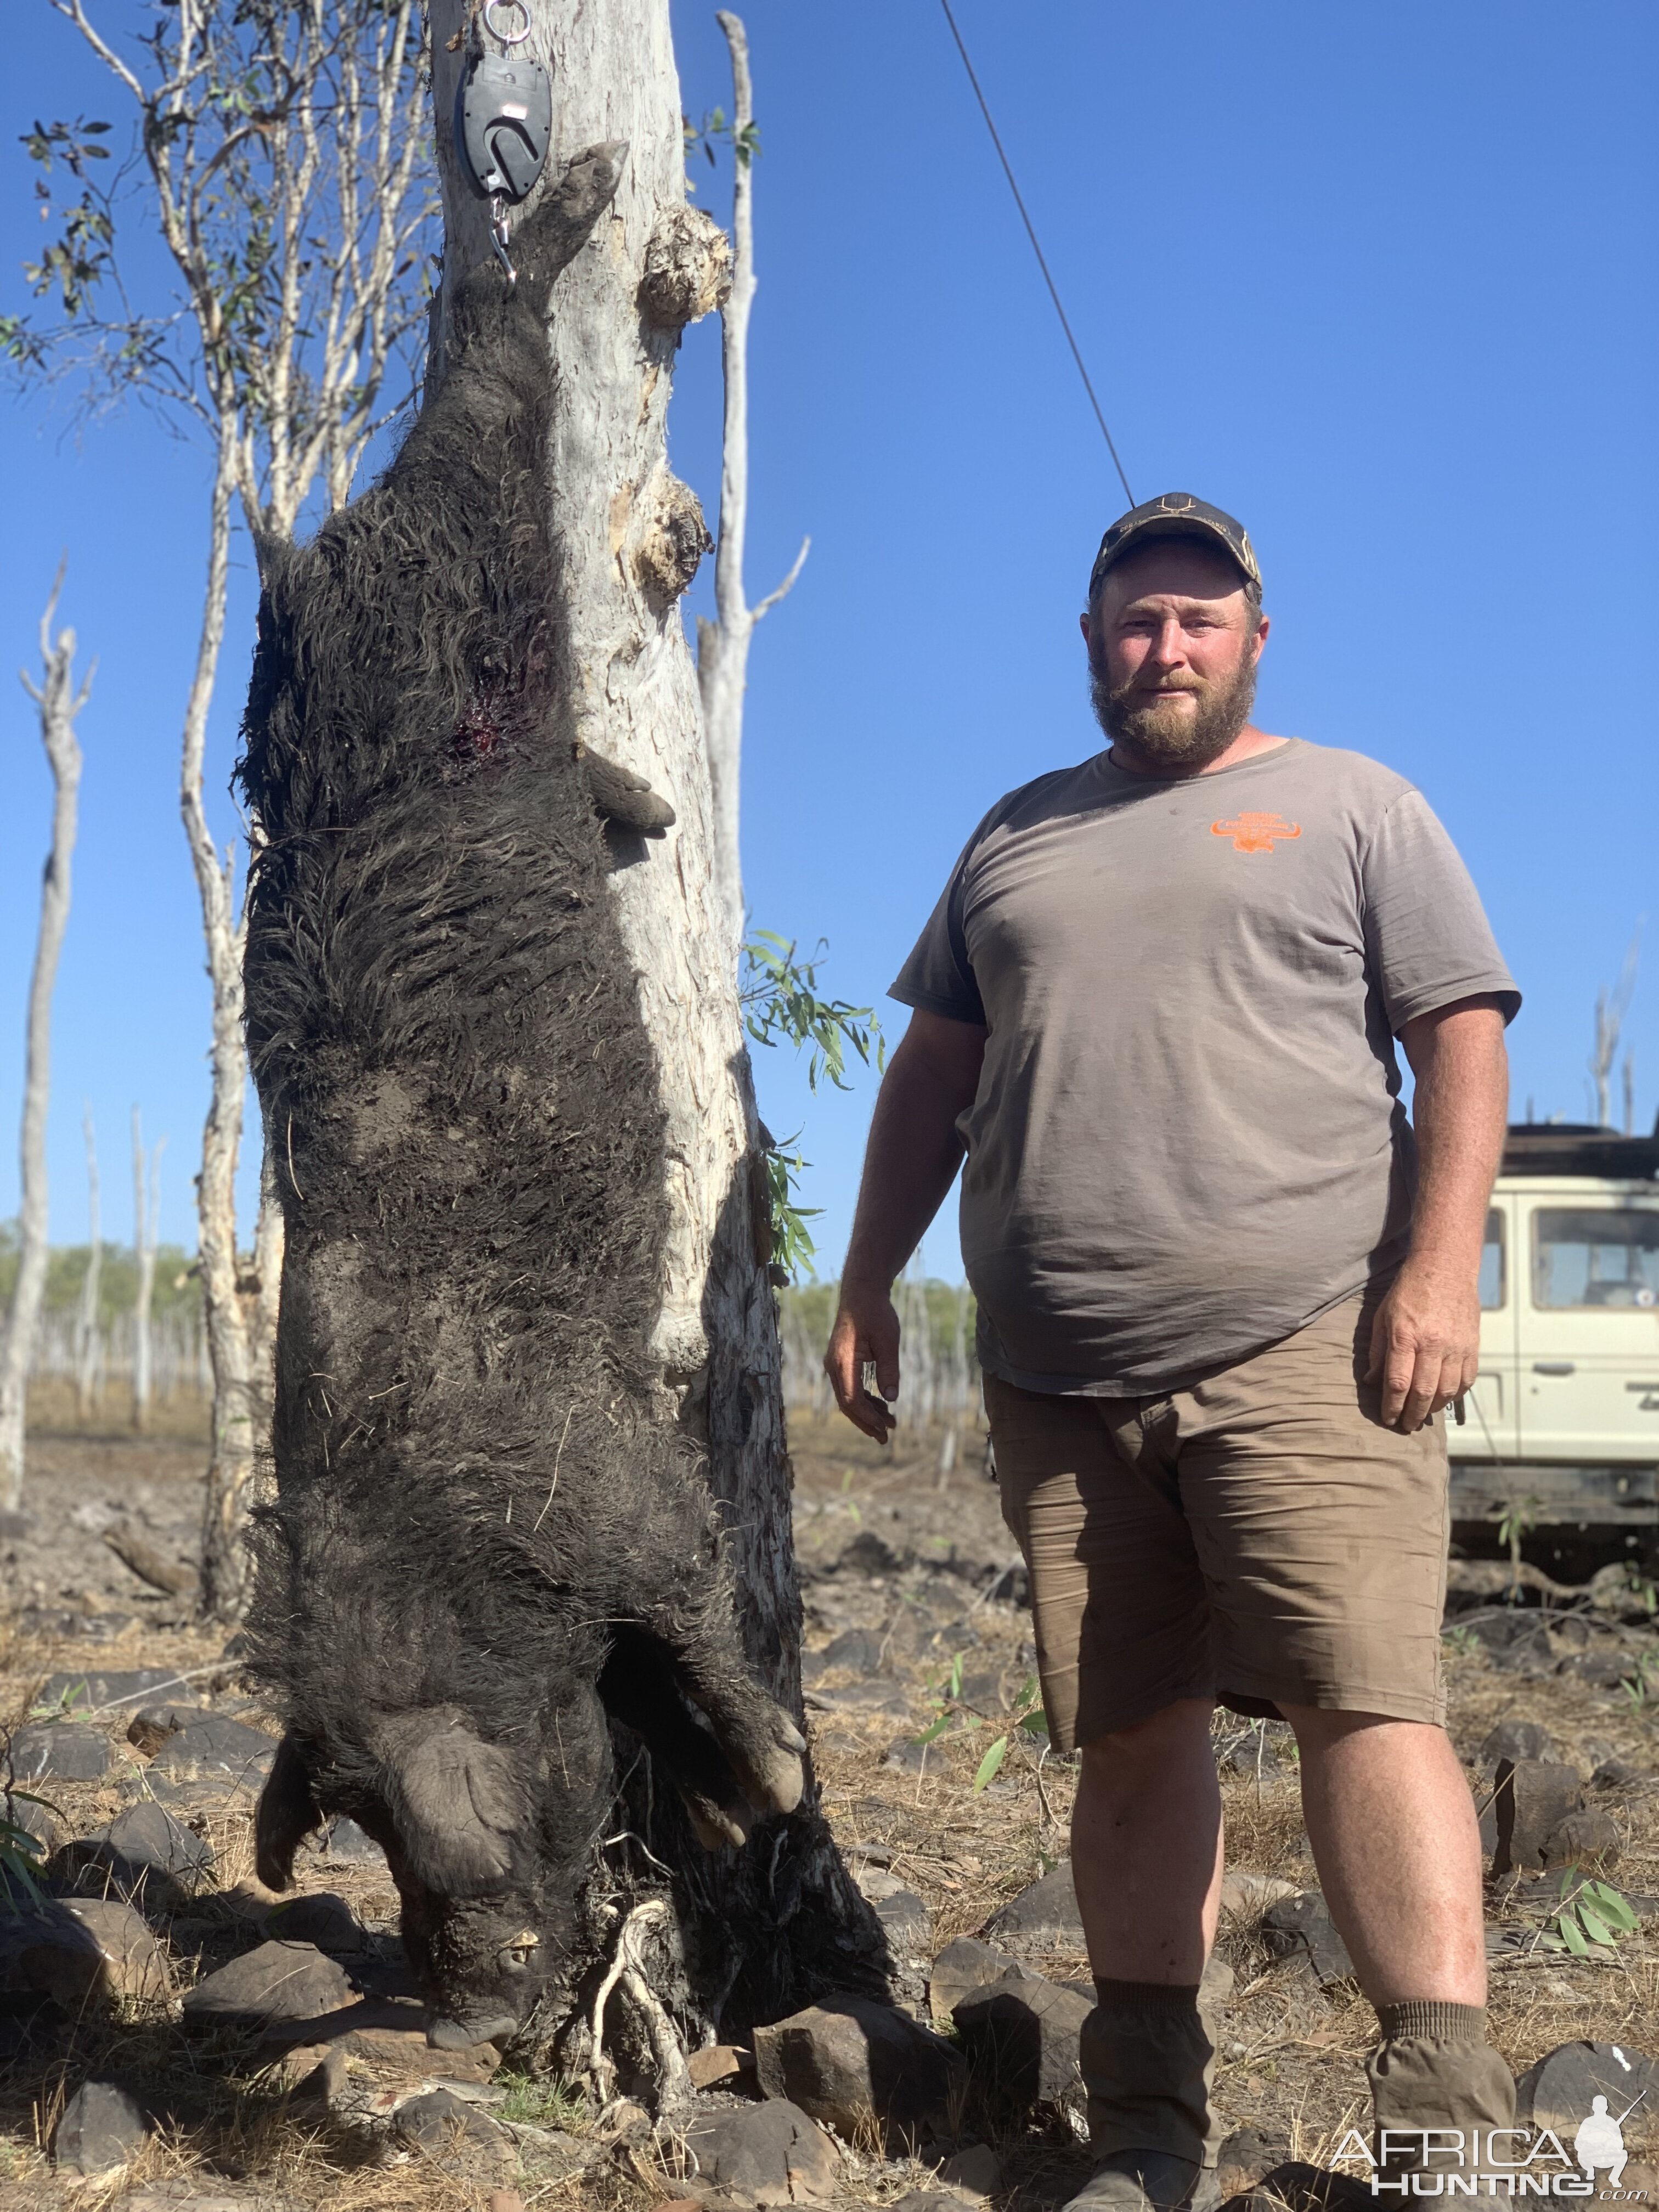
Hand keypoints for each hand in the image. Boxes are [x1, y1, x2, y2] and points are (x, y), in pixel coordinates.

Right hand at [824, 1281, 899, 1442]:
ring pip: (847, 1398)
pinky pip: (849, 1387)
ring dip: (867, 1413)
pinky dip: (864, 1399)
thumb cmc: (875, 1313)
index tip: (886, 1427)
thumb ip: (888, 1369)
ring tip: (889, 1423)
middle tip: (886, 1438)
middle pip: (846, 1404)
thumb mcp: (888, 1340)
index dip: (868, 1417)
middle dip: (866, 1422)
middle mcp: (833, 1366)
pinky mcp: (840, 1362)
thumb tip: (891, 1398)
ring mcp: (835, 1365)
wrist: (861, 1292)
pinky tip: (881, 1405)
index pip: (851, 1399)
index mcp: (842, 1361)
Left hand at [1366, 1262, 1480, 1431]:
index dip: (1392, 1406)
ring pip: (1447, 1390)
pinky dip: (1455, 1394)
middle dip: (1413, 1413)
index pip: (1399, 1383)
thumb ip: (1378, 1351)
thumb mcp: (1383, 1316)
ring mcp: (1456, 1346)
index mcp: (1407, 1336)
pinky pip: (1467, 1380)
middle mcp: (1433, 1344)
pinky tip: (1445, 1398)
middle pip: (1424, 1392)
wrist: (1446, 1267)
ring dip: (1435, 1408)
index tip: (1388, 1418)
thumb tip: (1372, 1380)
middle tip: (1406, 1424)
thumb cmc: (1410, 1290)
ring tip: (1423, 1413)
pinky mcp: (1472, 1345)